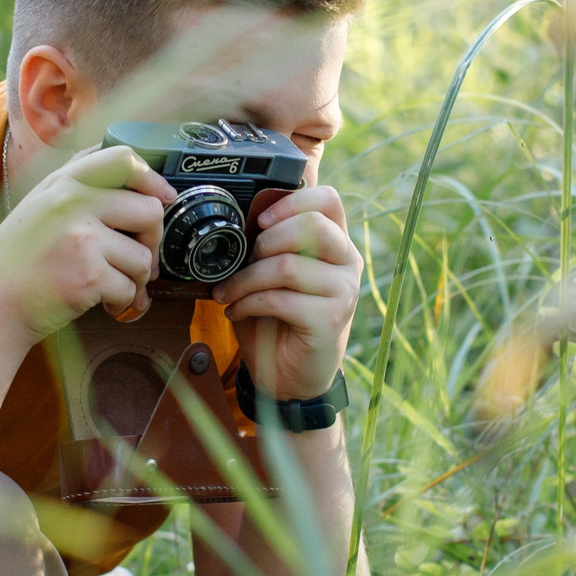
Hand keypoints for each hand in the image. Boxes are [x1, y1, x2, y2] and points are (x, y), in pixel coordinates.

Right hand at [0, 144, 175, 348]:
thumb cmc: (17, 260)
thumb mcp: (40, 205)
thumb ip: (79, 185)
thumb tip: (134, 174)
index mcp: (63, 182)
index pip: (124, 159)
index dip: (153, 180)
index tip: (162, 198)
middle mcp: (72, 202)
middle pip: (149, 210)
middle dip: (152, 240)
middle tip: (139, 258)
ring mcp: (81, 237)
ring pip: (143, 256)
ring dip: (136, 278)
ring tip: (112, 285)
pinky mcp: (88, 274)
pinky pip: (130, 287)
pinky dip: (123, 301)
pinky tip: (104, 303)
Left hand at [212, 185, 360, 400]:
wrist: (290, 376)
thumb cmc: (278, 321)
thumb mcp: (272, 276)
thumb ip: (269, 246)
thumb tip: (238, 220)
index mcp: (336, 243)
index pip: (328, 199)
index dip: (291, 200)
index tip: (259, 220)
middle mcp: (347, 263)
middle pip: (312, 225)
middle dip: (265, 241)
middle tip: (241, 262)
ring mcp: (344, 291)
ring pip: (288, 265)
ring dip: (246, 278)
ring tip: (228, 292)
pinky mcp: (330, 319)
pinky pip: (281, 299)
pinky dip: (248, 303)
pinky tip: (237, 312)